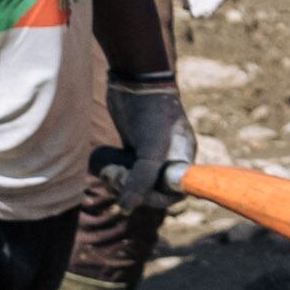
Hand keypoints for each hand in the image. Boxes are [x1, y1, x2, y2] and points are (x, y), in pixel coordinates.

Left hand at [96, 76, 192, 216]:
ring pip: (135, 181)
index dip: (155, 199)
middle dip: (132, 189)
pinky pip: (125, 170)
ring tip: (109, 171)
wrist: (137, 81)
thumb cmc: (151, 116)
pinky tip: (106, 165)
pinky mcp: (134, 147)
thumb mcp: (151, 151)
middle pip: (151, 190)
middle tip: (116, 177)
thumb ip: (141, 180)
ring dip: (120, 182)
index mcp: (182, 160)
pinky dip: (115, 172)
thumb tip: (126, 208)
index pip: (173, 194)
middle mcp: (170, 159)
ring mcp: (151, 153)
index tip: (137, 195)